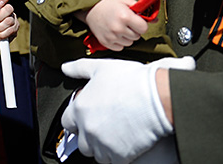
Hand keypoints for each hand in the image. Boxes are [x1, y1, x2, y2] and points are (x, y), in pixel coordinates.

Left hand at [60, 57, 194, 163]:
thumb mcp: (101, 67)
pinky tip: (127, 143)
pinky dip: (118, 156)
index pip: (67, 123)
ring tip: (117, 134)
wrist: (157, 97)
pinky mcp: (119, 156)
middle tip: (106, 126)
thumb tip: (66, 68)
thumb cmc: (131, 81)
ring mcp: (103, 145)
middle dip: (91, 136)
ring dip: (103, 148)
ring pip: (96, 154)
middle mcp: (88, 129)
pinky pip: (113, 162)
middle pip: (81, 142)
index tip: (88, 118)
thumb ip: (79, 68)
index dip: (77, 120)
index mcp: (80, 109)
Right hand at [84, 0, 148, 51]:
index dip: (141, 24)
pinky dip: (119, 42)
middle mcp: (118, 28)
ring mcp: (112, 37)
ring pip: (130, 43)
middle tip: (126, 23)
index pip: (144, 28)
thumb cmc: (108, 4)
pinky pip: (121, 47)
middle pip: (137, 36)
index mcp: (125, 16)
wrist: (90, 9)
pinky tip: (114, 33)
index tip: (136, 21)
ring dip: (127, 37)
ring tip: (119, 27)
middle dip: (134, 30)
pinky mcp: (106, 43)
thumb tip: (155, 20)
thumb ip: (141, 9)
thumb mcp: (125, 1)